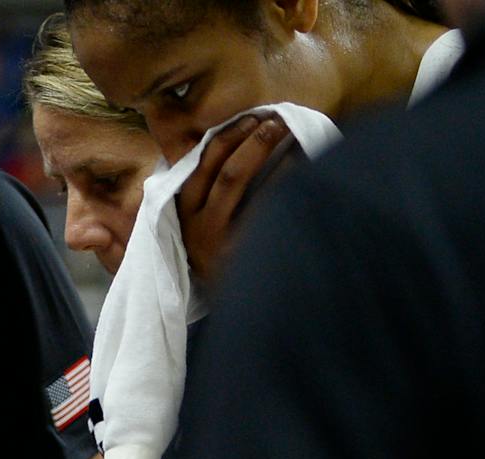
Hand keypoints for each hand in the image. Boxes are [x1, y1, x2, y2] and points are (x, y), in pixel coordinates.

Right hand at [177, 114, 294, 285]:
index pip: (198, 164)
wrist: (240, 315)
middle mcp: (194, 227)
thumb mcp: (203, 234)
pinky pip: (264, 201)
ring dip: (263, 146)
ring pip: (234, 177)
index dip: (224, 136)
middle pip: (217, 166)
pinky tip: (304, 161)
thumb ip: (208, 199)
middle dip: (247, 135)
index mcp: (181, 216)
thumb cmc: (224, 264)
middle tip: (275, 117)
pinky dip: (284, 176)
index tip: (249, 119)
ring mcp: (216, 239)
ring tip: (290, 128)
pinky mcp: (240, 250)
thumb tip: (235, 148)